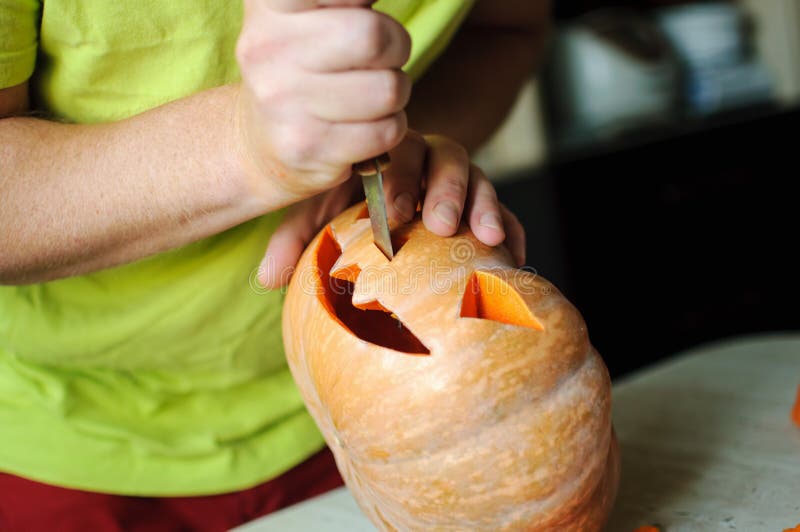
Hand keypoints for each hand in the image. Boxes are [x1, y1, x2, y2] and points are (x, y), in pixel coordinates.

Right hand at [235, 0, 410, 204]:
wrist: (262, 138)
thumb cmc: (305, 65)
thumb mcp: (310, 15)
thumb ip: (348, 1)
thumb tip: (372, 0)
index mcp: (271, 4)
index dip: (360, 0)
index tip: (360, 11)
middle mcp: (268, 48)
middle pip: (372, 36)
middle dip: (396, 47)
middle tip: (381, 58)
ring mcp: (283, 100)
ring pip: (388, 89)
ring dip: (396, 93)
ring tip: (371, 94)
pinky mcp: (306, 146)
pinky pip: (386, 131)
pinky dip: (390, 128)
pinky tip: (364, 124)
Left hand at [257, 132, 525, 287]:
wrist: (382, 205)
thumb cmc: (346, 207)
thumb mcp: (319, 215)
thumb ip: (296, 238)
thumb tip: (267, 279)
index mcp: (390, 155)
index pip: (399, 152)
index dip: (399, 178)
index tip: (391, 213)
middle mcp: (430, 162)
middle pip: (449, 159)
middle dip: (447, 189)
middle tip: (441, 224)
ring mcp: (462, 184)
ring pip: (482, 181)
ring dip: (485, 207)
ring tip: (487, 238)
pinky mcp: (483, 210)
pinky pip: (508, 214)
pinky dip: (514, 231)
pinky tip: (515, 259)